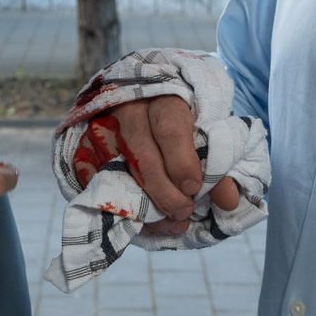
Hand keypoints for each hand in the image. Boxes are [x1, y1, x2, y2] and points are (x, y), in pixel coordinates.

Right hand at [104, 96, 238, 231]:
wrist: (147, 92)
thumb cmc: (183, 111)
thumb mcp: (206, 125)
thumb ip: (218, 160)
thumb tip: (229, 200)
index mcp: (163, 95)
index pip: (170, 128)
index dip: (182, 162)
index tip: (194, 188)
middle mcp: (128, 108)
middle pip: (141, 153)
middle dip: (163, 191)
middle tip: (183, 212)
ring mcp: (102, 126)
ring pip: (116, 169)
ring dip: (142, 204)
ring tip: (167, 222)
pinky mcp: (86, 144)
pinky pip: (96, 180)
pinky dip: (121, 205)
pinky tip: (143, 220)